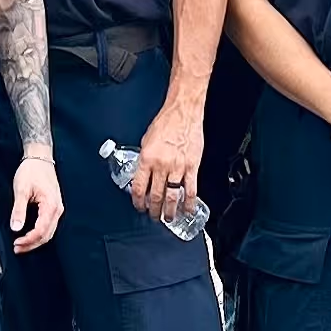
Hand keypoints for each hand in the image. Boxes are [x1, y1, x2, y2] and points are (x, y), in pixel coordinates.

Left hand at [8, 153, 63, 253]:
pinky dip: (39, 233)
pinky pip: (48, 226)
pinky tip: (29, 235)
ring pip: (48, 232)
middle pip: (46, 235)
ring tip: (21, 244)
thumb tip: (16, 227)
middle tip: (18, 248)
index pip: (41, 231)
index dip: (28, 240)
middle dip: (32, 244)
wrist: (39, 157)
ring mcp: (56, 208)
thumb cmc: (32, 170)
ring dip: (35, 241)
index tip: (17, 244)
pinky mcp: (53, 207)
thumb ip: (19, 210)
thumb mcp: (21, 190)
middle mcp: (57, 209)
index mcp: (51, 205)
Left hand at [129, 97, 204, 216]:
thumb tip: (141, 174)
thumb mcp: (146, 141)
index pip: (139, 187)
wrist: (183, 113)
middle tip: (153, 216)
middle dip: (153, 210)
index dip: (138, 201)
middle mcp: (161, 165)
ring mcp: (178, 167)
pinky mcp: (192, 167)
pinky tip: (188, 209)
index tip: (140, 206)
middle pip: (156, 196)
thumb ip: (144, 160)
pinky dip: (189, 203)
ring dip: (169, 211)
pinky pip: (191, 190)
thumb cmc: (165, 123)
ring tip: (168, 218)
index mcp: (147, 159)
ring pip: (172, 197)